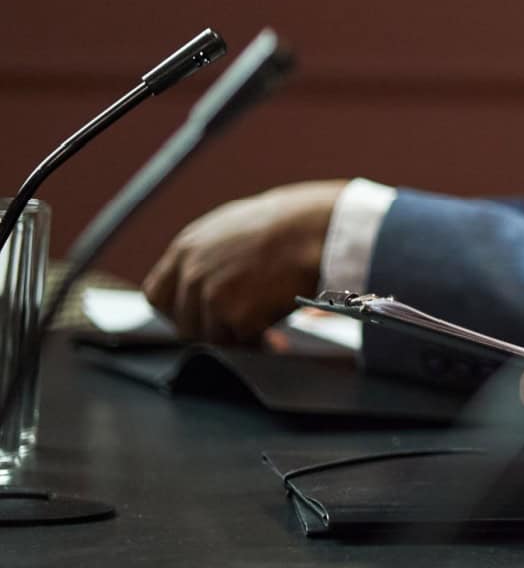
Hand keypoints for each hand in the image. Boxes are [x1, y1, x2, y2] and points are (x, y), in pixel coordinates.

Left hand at [141, 180, 347, 343]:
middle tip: (240, 326)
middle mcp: (191, 272)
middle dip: (212, 330)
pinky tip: (277, 328)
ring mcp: (211, 295)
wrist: (320, 229)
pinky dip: (260, 340)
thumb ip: (207, 256)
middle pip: (184, 325)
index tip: (201, 317)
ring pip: (213, 338)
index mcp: (187, 249)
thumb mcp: (233, 228)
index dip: (178, 311)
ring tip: (265, 325)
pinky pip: (242, 341)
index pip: (157, 296)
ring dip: (238, 336)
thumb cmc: (290, 225)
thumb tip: (200, 280)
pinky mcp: (235, 315)